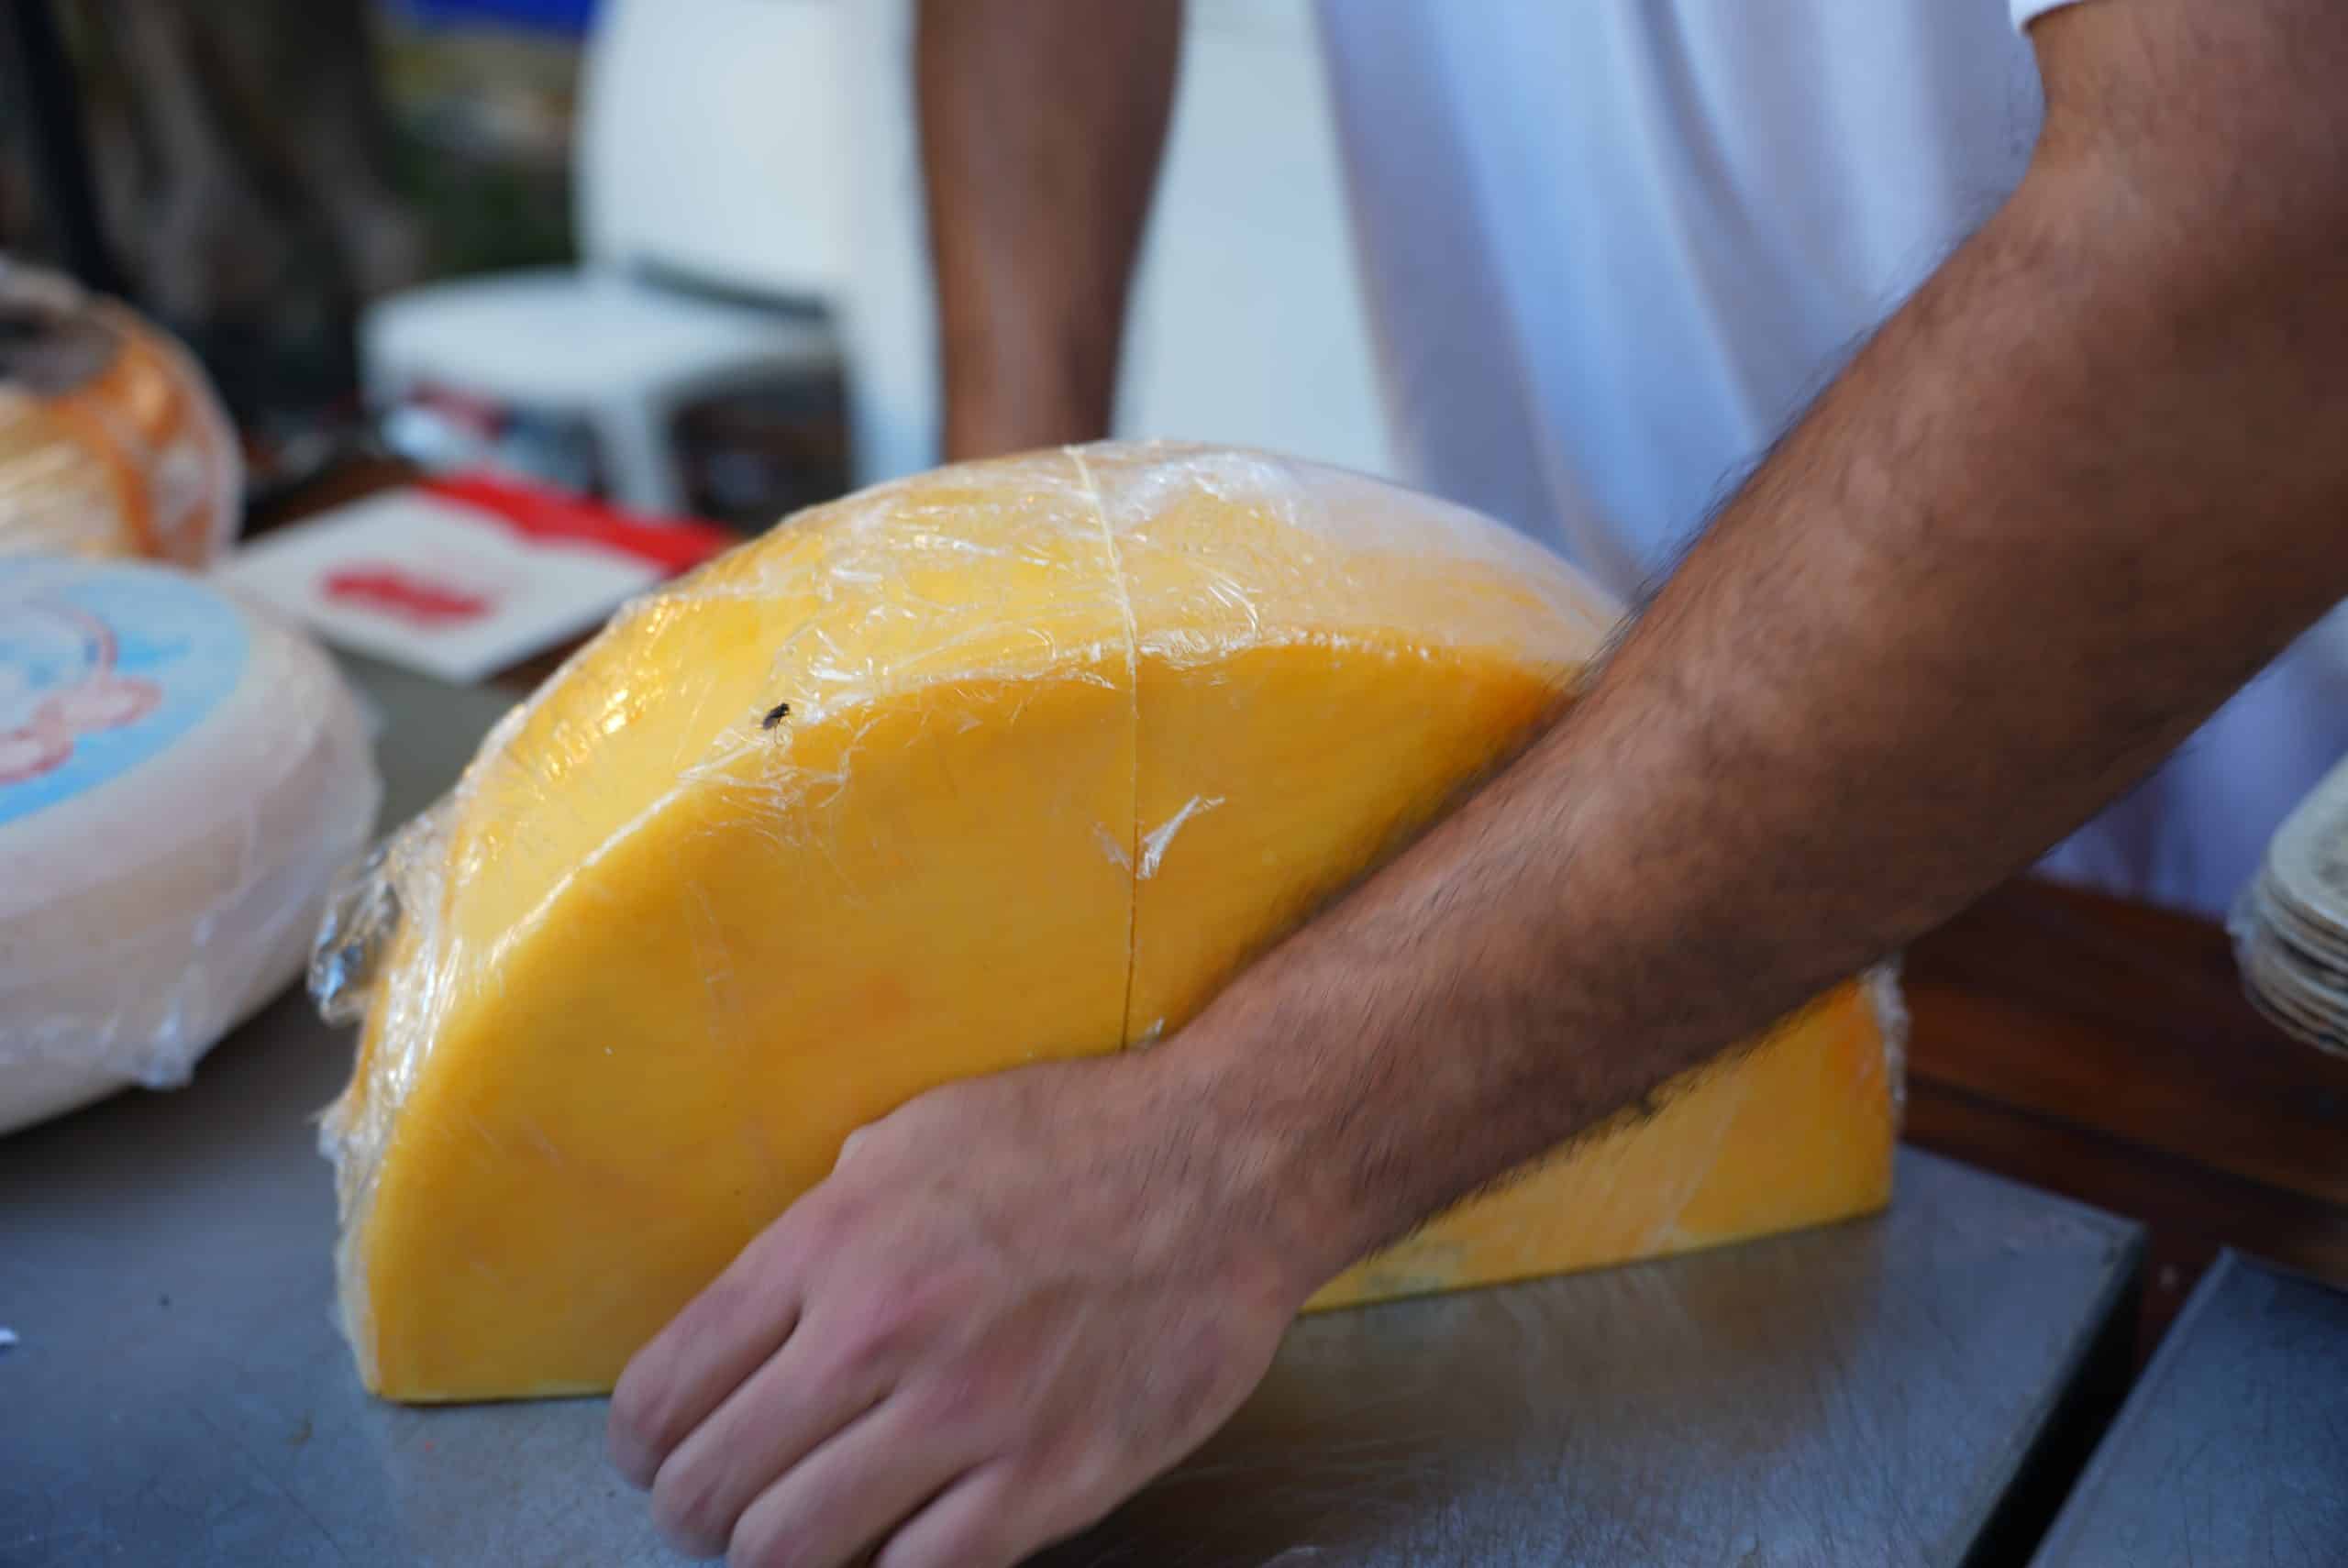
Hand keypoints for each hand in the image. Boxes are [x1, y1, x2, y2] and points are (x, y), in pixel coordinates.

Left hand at [606, 1052, 1311, 1566]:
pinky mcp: (1050, 1479)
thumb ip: (820, 1229)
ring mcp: (965, 1417)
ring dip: (777, 1557)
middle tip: (729, 1508)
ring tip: (805, 1535)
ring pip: (790, 1553)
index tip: (663, 1453)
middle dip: (698, 1514)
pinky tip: (899, 1544)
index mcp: (828, 1243)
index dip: (644, 1445)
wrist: (1229, 1162)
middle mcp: (878, 1334)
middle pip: (707, 1490)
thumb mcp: (910, 1141)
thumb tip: (759, 1314)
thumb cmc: (1073, 1137)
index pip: (663, 1392)